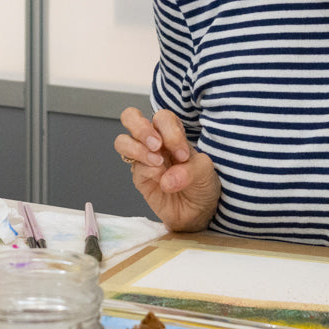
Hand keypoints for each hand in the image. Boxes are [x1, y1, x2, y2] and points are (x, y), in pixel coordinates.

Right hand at [115, 107, 220, 231]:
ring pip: (122, 141)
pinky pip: (134, 168)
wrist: (197, 211)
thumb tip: (167, 178)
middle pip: (130, 117)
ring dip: (137, 149)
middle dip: (140, 128)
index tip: (182, 153)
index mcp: (171, 133)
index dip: (169, 131)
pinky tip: (160, 178)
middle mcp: (153, 142)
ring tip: (157, 162)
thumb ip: (190, 170)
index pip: (161, 118)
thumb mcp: (205, 171)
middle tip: (156, 144)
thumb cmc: (200, 185)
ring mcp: (142, 159)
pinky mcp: (138, 177)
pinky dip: (147, 171)